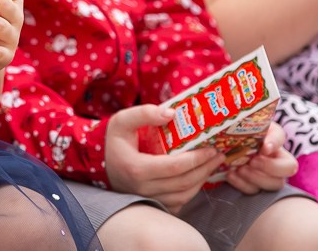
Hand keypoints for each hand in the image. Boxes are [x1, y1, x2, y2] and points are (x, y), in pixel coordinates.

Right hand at [105, 104, 221, 212]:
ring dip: (202, 180)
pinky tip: (198, 177)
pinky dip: (192, 191)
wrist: (99, 163)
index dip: (196, 158)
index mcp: (136, 168)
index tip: (211, 148)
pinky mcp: (152, 204)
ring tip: (213, 164)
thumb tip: (171, 113)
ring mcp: (148, 199)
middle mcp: (143, 189)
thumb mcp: (122, 120)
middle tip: (218, 154)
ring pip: (184, 195)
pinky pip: (178, 203)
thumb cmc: (113, 141)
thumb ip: (144, 113)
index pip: (174, 167)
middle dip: (205, 168)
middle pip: (183, 182)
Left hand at [225, 121, 295, 193]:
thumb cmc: (243, 128)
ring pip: (272, 185)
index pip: (289, 154)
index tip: (264, 148)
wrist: (226, 138)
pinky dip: (241, 183)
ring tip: (239, 169)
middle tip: (252, 161)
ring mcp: (266, 177)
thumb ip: (263, 130)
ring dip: (255, 178)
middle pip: (285, 173)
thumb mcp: (254, 123)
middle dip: (268, 168)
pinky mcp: (252, 185)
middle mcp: (278, 165)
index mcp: (279, 148)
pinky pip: (252, 190)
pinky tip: (230, 174)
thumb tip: (267, 148)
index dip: (279, 154)